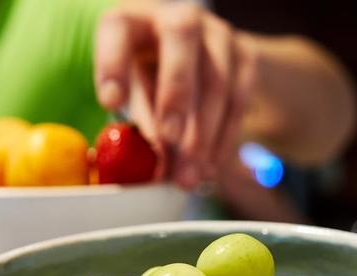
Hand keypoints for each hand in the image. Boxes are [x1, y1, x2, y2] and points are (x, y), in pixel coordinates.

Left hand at [94, 1, 256, 188]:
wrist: (198, 58)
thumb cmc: (152, 77)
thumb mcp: (136, 92)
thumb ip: (141, 125)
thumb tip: (154, 173)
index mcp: (135, 20)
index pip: (119, 31)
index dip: (113, 64)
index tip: (111, 103)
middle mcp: (179, 18)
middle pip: (181, 40)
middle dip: (176, 92)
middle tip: (169, 139)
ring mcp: (217, 34)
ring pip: (217, 77)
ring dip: (203, 132)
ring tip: (189, 175)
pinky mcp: (245, 55)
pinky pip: (239, 99)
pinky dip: (224, 137)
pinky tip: (210, 168)